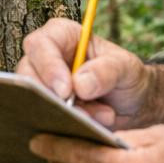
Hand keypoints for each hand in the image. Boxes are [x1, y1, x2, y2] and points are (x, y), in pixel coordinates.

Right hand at [16, 17, 151, 128]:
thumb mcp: (126, 68)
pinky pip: (44, 117)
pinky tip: (91, 126)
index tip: (66, 90)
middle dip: (50, 95)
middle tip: (75, 111)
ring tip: (100, 117)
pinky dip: (66, 125)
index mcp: (62, 36)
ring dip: (64, 113)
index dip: (48, 66)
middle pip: (27, 73)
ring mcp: (44, 85)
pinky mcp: (48, 107)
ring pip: (34, 99)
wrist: (135, 105)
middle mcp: (47, 58)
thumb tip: (79, 85)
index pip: (41, 44)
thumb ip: (106, 71)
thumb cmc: (128, 77)